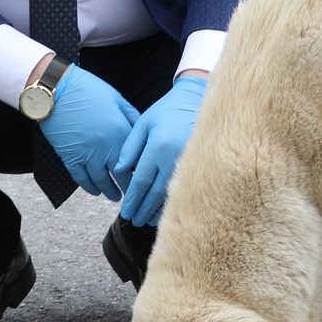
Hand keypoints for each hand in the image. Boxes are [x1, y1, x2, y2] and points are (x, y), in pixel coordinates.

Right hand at [38, 65, 137, 200]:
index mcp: (120, 132)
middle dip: (128, 188)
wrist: (57, 90)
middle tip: (134, 195)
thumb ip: (132, 117)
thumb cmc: (89, 89)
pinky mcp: (70, 157)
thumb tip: (143, 131)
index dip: (141, 172)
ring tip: (116, 197)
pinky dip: (89, 187)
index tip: (145, 177)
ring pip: (101, 182)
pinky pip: (81, 179)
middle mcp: (105, 148)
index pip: (135, 160)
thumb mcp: (117, 99)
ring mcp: (87, 155)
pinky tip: (95, 191)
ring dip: (110, 191)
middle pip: (121, 176)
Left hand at [112, 75, 207, 227]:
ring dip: (158, 211)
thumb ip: (130, 147)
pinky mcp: (201, 165)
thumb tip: (120, 172)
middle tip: (133, 221)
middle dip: (143, 209)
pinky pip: (185, 189)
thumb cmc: (167, 110)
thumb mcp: (144, 123)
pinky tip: (165, 211)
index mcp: (158, 146)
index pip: (141, 181)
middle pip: (155, 192)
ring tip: (146, 221)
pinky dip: (173, 202)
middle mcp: (175, 157)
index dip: (133, 199)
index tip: (125, 211)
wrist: (197, 100)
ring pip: (171, 195)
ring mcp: (190, 163)